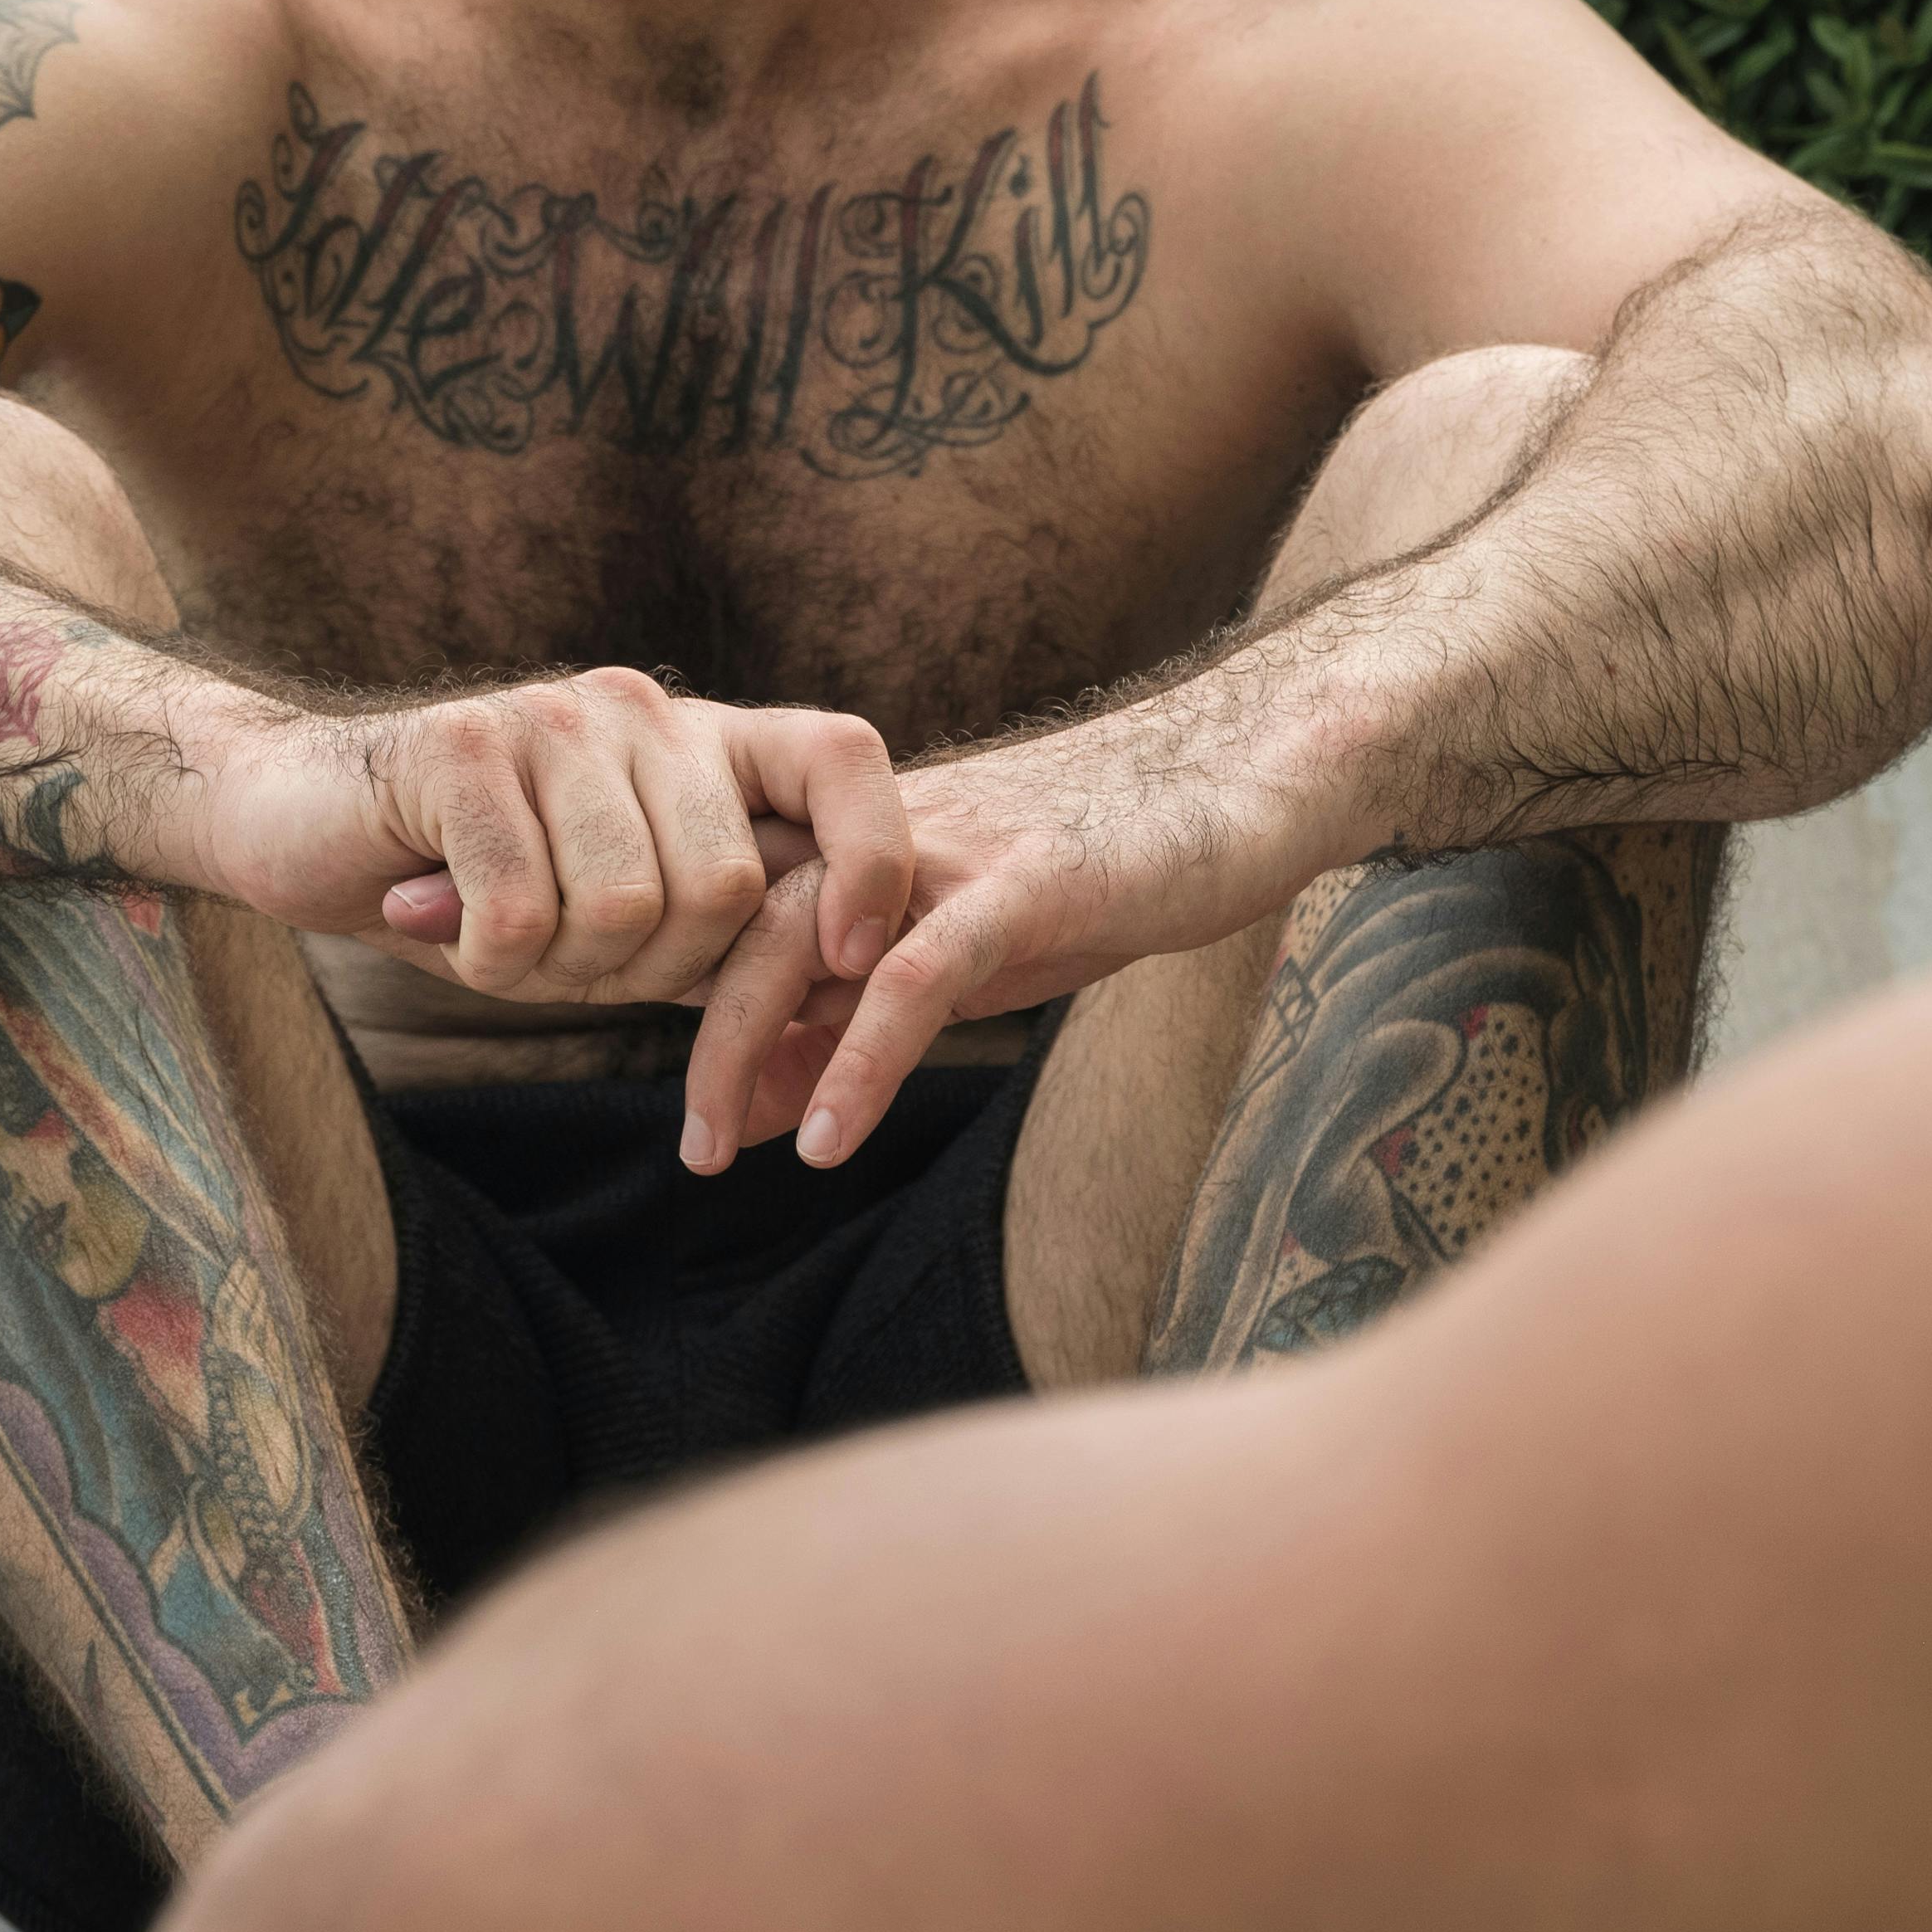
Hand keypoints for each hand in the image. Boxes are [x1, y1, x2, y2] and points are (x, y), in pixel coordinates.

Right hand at [185, 672, 913, 1010]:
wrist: (300, 826)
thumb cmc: (477, 888)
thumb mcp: (625, 915)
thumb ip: (724, 928)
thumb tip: (856, 978)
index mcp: (700, 739)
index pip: (845, 757)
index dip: (873, 858)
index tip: (850, 955)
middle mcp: (640, 707)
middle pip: (724, 886)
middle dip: (649, 972)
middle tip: (564, 963)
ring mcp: (551, 717)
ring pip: (626, 909)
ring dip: (557, 971)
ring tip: (498, 938)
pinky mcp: (460, 746)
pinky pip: (522, 915)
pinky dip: (486, 961)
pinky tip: (438, 926)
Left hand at [673, 708, 1314, 1174]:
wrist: (1243, 778)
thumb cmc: (1104, 874)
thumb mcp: (960, 960)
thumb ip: (851, 1022)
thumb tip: (745, 1108)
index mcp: (865, 848)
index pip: (735, 912)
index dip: (688, 998)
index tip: (689, 1117)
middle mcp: (886, 839)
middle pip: (742, 919)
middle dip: (700, 1036)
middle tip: (693, 1153)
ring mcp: (952, 856)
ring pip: (802, 934)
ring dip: (741, 1045)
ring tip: (720, 1150)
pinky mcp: (1025, 885)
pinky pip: (916, 972)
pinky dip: (861, 1057)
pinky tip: (829, 1137)